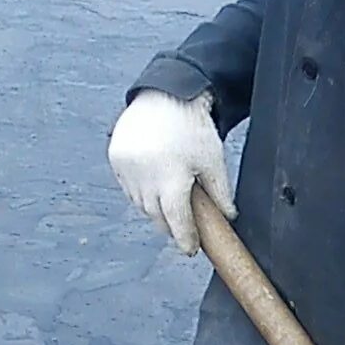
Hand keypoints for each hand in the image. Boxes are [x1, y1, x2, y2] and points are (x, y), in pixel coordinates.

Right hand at [107, 88, 232, 255]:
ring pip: (141, 204)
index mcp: (172, 176)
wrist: (165, 95)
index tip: (190, 249)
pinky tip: (153, 185)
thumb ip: (221, 193)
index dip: (184, 238)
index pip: (176, 220)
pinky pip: (129, 188)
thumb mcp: (213, 161)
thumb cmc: (193, 127)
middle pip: (157, 216)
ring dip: (155, 209)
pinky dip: (141, 192)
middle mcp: (145, 175)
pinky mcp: (116, 159)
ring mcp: (127, 167)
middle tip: (182, 227)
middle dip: (170, 224)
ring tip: (169, 201)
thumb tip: (228, 218)